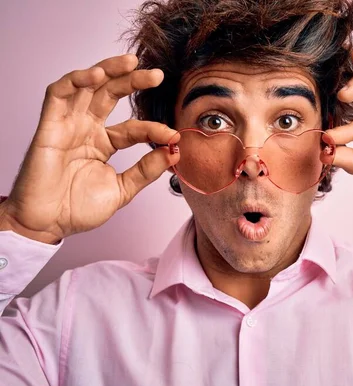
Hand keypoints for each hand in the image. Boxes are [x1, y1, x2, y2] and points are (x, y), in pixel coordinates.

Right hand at [0, 54, 180, 243]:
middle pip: (111, 95)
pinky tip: (97, 75)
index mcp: (104, 143)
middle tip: (157, 75)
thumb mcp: (122, 189)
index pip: (134, 128)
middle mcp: (87, 129)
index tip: (173, 136)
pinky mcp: (49, 126)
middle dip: (134, 81)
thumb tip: (174, 152)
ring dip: (108, 70)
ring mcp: (68, 125)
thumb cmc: (77, 209)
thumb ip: (146, 170)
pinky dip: (77, 80)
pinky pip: (59, 94)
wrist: (47, 225)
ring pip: (87, 86)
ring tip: (130, 63)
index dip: (153, 129)